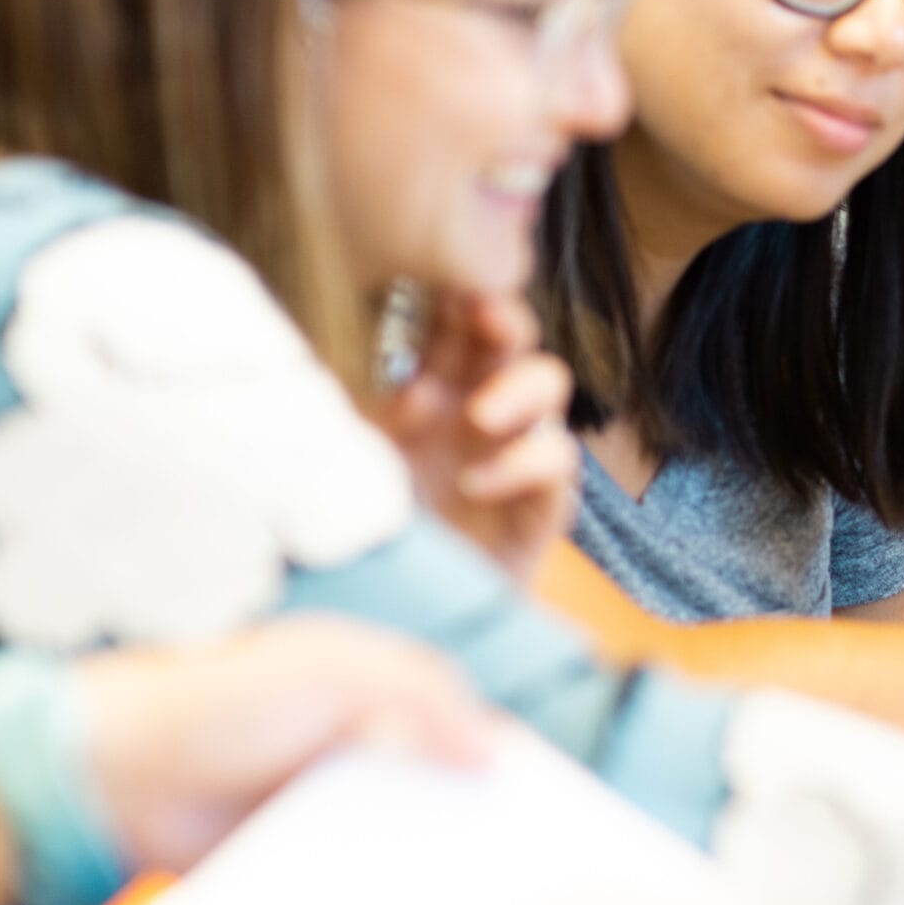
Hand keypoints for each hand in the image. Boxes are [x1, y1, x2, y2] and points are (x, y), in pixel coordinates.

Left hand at [78, 617, 495, 871]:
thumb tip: (495, 755)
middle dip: (483, 839)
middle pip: (450, 806)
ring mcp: (337, 822)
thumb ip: (418, 692)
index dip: (512, 771)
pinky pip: (358, 898)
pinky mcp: (303, 874)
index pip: (472, 736)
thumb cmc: (222, 699)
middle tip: (521, 883)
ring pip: (410, 859)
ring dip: (434, 884)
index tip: (551, 816)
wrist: (117, 776)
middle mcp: (371, 763)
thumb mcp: (331, 668)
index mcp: (389, 703)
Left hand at [374, 290, 581, 585]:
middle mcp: (476, 414)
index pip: (455, 324)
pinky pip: (557, 463)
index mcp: (429, 391)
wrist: (392, 626)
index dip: (457, 294)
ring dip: (520, 387)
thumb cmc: (363, 540)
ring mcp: (512, 456)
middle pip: (511, 339)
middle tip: (482, 314)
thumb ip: (367, 419)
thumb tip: (403, 384)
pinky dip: (523, 463)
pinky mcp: (539, 507)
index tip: (443, 278)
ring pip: (550, 385)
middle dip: (502, 317)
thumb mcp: (346, 467)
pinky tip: (477, 484)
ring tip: (479, 416)